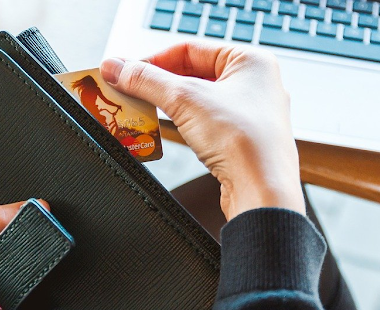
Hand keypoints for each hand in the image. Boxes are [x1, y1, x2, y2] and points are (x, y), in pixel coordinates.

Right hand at [101, 42, 303, 219]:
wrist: (262, 191)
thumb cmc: (245, 142)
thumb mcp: (184, 100)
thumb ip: (145, 80)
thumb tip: (116, 67)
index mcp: (250, 61)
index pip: (189, 48)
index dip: (153, 60)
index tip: (125, 71)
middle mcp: (254, 84)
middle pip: (192, 74)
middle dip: (158, 85)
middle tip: (128, 92)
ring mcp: (250, 114)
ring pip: (198, 100)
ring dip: (168, 105)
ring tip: (142, 110)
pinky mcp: (241, 140)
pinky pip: (205, 123)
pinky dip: (183, 124)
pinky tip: (168, 131)